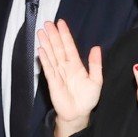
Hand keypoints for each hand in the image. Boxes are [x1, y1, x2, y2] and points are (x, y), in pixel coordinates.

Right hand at [35, 20, 101, 136]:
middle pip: (58, 48)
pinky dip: (44, 59)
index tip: (61, 23)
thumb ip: (95, 64)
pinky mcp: (52, 82)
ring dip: (46, 43)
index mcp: (77, 65)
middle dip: (53, 35)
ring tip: (41, 32)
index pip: (70, 46)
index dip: (65, 35)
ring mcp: (58, 73)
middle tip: (48, 22)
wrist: (79, 114)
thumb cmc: (87, 99)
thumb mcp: (96, 80)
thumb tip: (96, 47)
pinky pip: (48, 68)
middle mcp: (66, 67)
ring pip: (51, 55)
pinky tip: (41, 49)